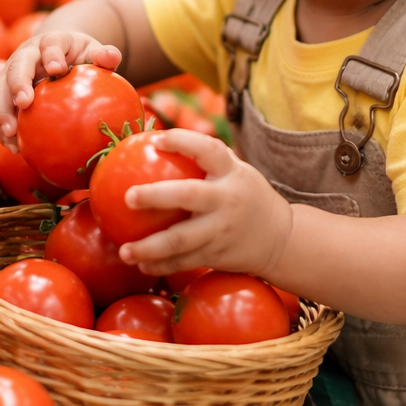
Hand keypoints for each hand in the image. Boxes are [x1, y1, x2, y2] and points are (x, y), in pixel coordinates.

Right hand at [0, 31, 121, 150]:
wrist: (58, 54)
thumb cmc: (80, 56)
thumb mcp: (94, 52)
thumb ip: (105, 55)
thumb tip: (110, 57)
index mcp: (52, 41)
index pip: (50, 42)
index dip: (51, 53)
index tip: (56, 69)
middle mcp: (26, 54)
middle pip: (16, 65)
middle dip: (17, 84)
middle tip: (24, 104)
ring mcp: (11, 72)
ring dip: (1, 111)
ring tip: (10, 134)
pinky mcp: (5, 91)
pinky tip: (13, 146)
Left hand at [118, 129, 293, 279]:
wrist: (281, 238)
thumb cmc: (246, 195)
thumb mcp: (236, 172)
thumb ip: (207, 160)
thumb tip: (154, 142)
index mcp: (231, 173)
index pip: (209, 149)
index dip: (183, 141)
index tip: (157, 140)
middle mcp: (227, 200)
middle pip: (188, 195)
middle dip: (156, 196)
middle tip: (128, 197)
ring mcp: (222, 230)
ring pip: (181, 240)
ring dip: (149, 247)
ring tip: (124, 251)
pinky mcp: (217, 255)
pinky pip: (184, 262)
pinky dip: (161, 265)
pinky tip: (141, 264)